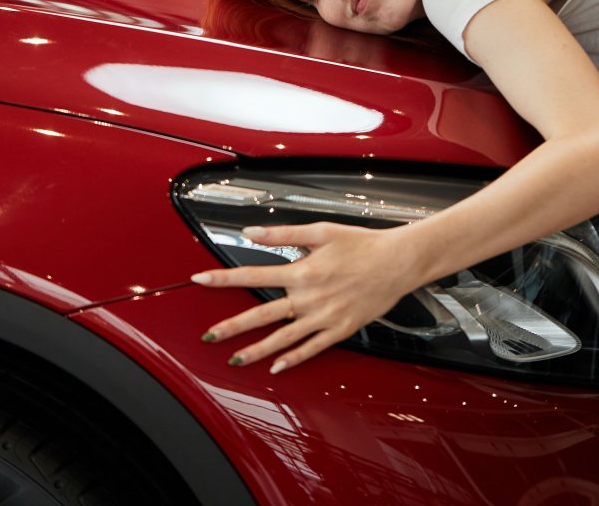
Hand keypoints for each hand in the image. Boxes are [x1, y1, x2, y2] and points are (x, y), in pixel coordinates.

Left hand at [191, 222, 424, 373]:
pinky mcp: (339, 329)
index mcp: (301, 271)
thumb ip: (282, 234)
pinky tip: (277, 367)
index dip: (223, 278)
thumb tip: (251, 232)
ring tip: (236, 360)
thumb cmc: (362, 244)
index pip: (252, 274)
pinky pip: (312, 349)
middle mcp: (308, 298)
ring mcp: (323, 317)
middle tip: (209, 336)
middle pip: (261, 314)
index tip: (199, 280)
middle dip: (232, 327)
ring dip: (257, 350)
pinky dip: (293, 359)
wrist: (398, 262)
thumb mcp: (320, 231)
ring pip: (283, 339)